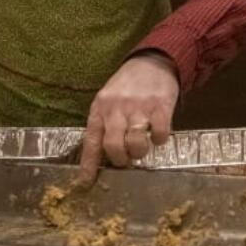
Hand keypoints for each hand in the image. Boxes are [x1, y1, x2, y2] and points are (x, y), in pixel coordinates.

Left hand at [79, 52, 179, 179]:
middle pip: (113, 145)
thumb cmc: (127, 86)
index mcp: (100, 108)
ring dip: (140, 152)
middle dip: (120, 159)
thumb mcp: (108, 100)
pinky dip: (159, 139)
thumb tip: (103, 155)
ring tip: (141, 147)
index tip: (85, 183)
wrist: (152, 62)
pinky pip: (159, 133)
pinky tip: (158, 134)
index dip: (88, 164)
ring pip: (136, 143)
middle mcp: (117, 108)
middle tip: (126, 159)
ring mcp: (139, 107)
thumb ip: (105, 123)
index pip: (91, 141)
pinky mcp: (160, 106)